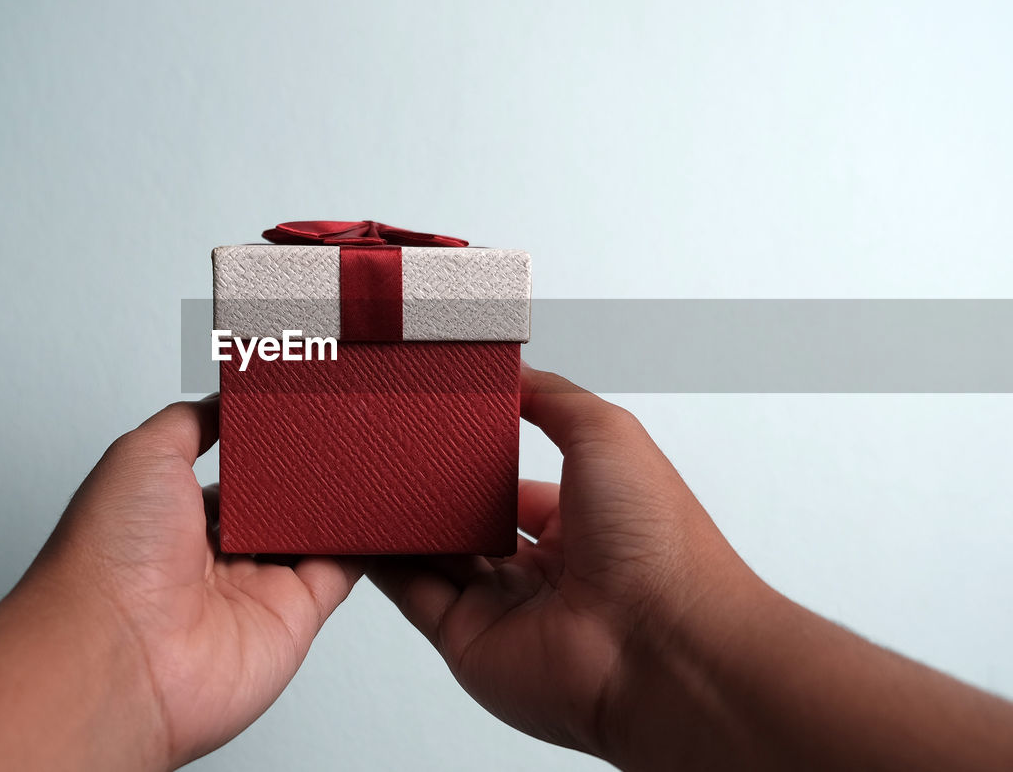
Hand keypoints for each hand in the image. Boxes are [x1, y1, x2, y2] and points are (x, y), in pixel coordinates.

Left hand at [26, 396, 360, 769]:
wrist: (121, 654)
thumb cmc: (110, 557)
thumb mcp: (141, 454)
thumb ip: (190, 422)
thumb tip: (225, 399)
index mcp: (172, 516)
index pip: (232, 474)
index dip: (262, 444)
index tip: (294, 411)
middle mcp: (213, 556)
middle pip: (277, 503)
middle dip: (305, 469)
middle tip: (338, 427)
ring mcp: (256, 588)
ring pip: (314, 533)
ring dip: (336, 500)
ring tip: (363, 452)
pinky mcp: (296, 617)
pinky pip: (342, 570)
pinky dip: (362, 541)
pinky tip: (375, 503)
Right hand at [369, 364, 754, 760]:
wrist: (659, 647)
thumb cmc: (656, 543)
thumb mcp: (608, 433)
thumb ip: (552, 397)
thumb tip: (513, 370)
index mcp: (584, 521)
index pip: (516, 484)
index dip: (480, 456)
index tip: (441, 423)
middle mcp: (545, 569)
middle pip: (469, 522)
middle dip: (432, 490)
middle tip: (392, 449)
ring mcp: (504, 607)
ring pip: (434, 556)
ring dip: (401, 521)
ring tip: (364, 475)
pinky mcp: (467, 639)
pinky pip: (412, 593)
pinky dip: (381, 562)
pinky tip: (359, 526)